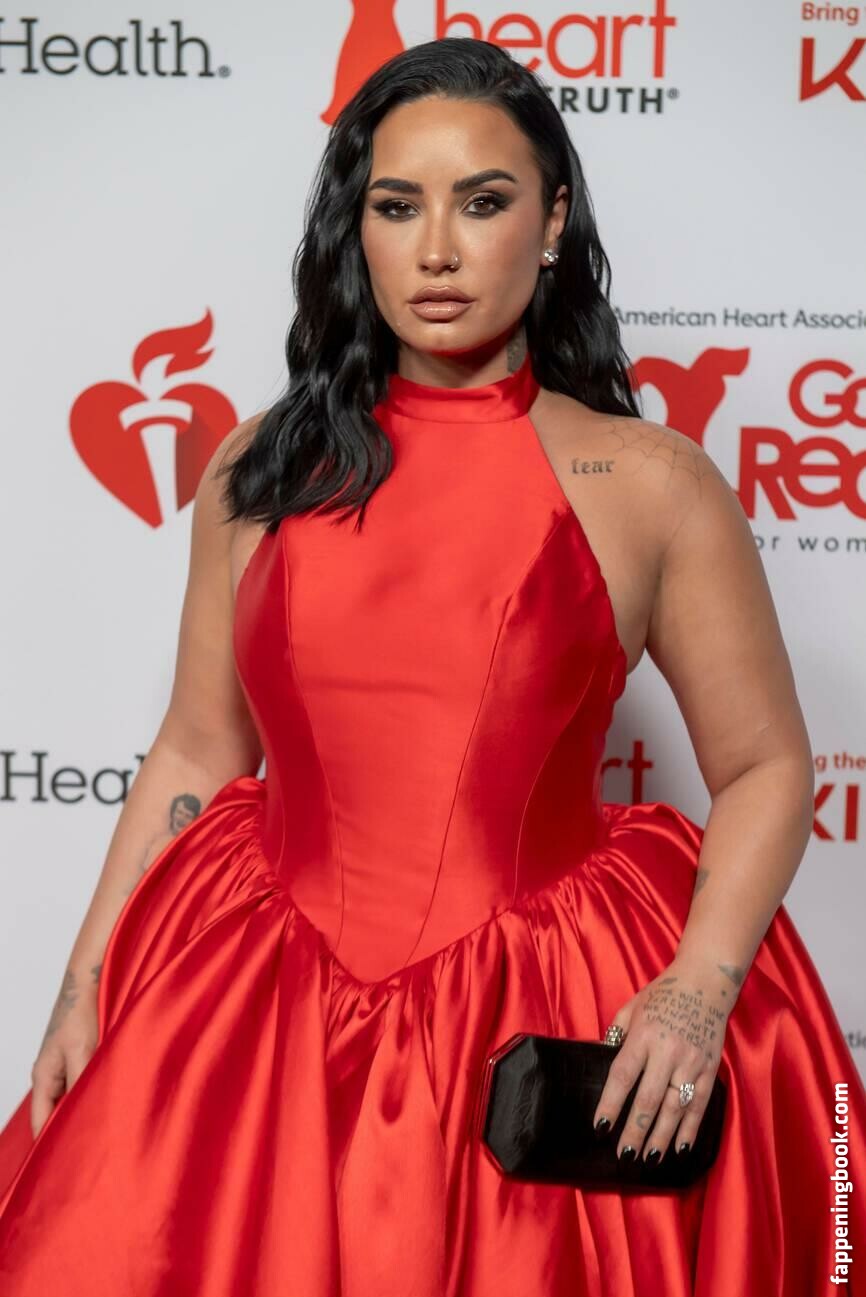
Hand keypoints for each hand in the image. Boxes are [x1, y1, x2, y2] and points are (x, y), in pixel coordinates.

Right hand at [30, 965, 99, 1138]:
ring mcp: (67, 1064)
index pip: (40, 1121)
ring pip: (73, 1097)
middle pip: (57, 1112)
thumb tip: (84, 1115)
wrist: (90, 979)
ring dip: (86, 1109)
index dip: (50, 1143)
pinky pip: (85, 1082)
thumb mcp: (82, 1052)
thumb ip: (81, 1083)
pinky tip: (112, 1099)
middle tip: (92, 1151)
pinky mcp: (83, 1055)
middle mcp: (53, 1074)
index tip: (66, 1165)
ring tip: (105, 1130)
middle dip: (71, 1129)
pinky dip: (95, 1091)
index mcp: (44, 1077)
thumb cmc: (81, 1012)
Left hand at [591, 955, 736, 1163]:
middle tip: (624, 1156)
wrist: (706, 981)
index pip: (623, 1076)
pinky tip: (680, 1148)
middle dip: (635, 1131)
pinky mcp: (711, 1069)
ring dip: (661, 1137)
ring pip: (675, 1108)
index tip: (600, 1128)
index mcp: (643, 1035)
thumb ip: (617, 1035)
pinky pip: (700, 1105)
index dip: (611, 1104)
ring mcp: (692, 1062)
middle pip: (648, 1099)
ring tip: (649, 1160)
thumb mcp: (632, 1007)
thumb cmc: (664, 994)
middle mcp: (667, 1051)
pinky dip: (691, 1129)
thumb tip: (602, 1060)